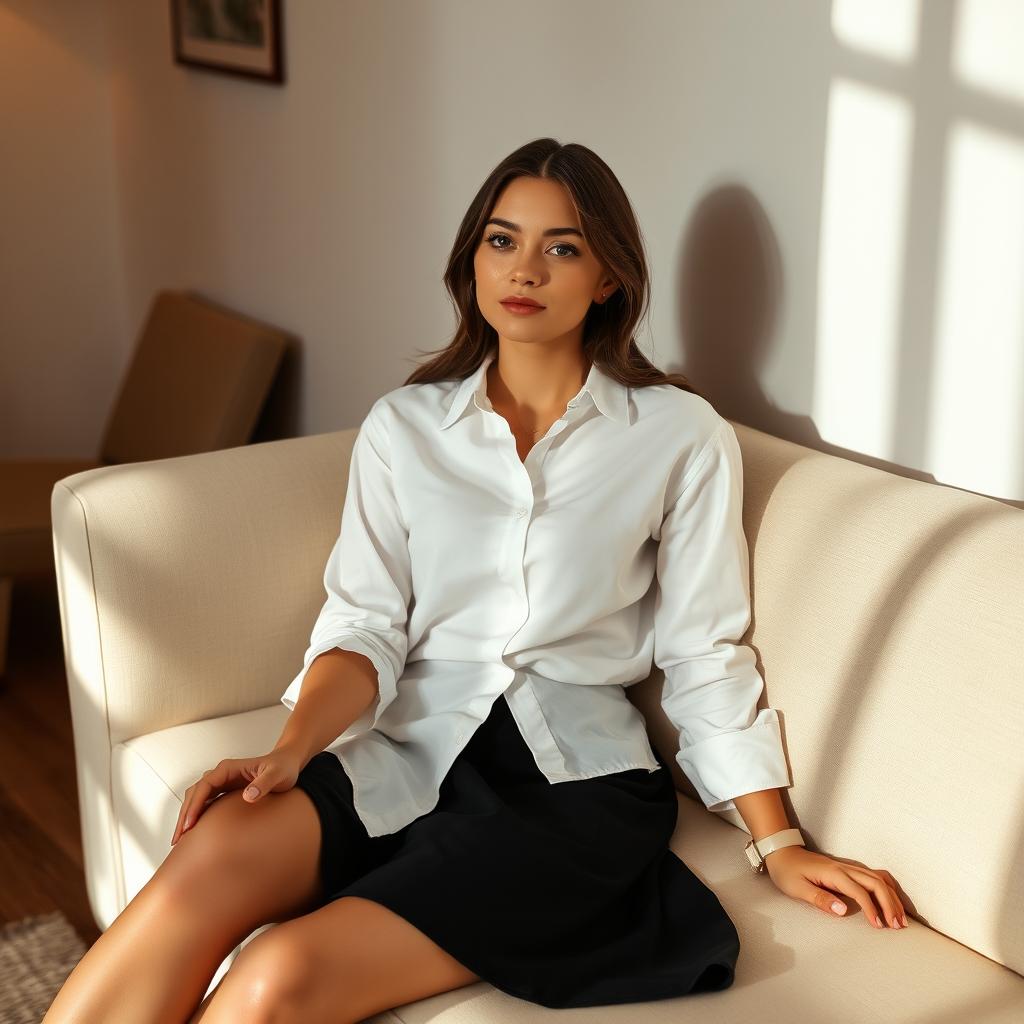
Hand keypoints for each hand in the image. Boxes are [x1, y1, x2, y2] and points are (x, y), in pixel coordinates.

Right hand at [170, 747, 306, 846]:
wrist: (287, 763)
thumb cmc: (283, 768)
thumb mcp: (277, 775)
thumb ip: (264, 784)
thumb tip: (248, 797)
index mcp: (228, 768)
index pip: (204, 786)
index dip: (195, 805)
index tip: (189, 824)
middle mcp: (221, 774)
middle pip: (194, 793)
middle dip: (185, 815)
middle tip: (178, 838)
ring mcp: (222, 782)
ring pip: (197, 798)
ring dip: (187, 816)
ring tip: (181, 839)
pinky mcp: (225, 790)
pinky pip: (205, 803)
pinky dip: (197, 815)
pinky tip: (195, 831)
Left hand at [763, 846, 909, 929]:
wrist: (782, 853)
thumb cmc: (788, 872)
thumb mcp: (797, 888)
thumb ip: (820, 899)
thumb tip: (843, 910)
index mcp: (833, 873)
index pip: (859, 891)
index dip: (871, 908)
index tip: (878, 926)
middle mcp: (844, 868)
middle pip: (876, 882)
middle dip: (890, 904)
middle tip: (897, 926)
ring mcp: (848, 867)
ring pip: (878, 878)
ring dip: (892, 897)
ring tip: (900, 919)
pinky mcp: (848, 869)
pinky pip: (874, 876)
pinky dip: (887, 889)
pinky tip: (892, 902)